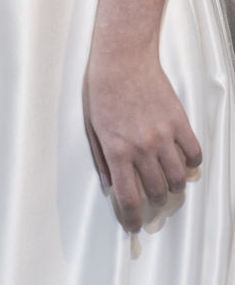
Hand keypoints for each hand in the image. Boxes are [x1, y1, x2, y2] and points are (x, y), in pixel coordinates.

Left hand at [82, 43, 201, 232]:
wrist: (122, 57)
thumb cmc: (100, 89)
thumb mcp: (90, 126)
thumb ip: (100, 159)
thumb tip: (108, 186)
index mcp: (117, 150)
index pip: (128, 198)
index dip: (132, 218)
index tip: (133, 226)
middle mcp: (142, 148)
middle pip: (156, 192)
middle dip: (154, 202)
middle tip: (151, 199)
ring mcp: (163, 135)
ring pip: (178, 178)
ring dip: (174, 186)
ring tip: (168, 183)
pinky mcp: (179, 122)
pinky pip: (195, 153)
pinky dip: (193, 163)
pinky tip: (185, 162)